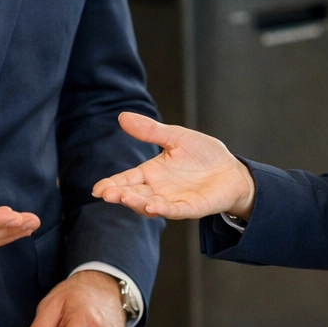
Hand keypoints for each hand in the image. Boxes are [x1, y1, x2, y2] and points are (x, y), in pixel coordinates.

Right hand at [91, 112, 255, 219]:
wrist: (231, 170)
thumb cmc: (203, 154)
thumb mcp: (175, 137)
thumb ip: (150, 131)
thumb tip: (122, 116)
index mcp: (152, 173)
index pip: (127, 179)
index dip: (112, 184)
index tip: (97, 189)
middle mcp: (158, 189)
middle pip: (134, 194)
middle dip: (119, 195)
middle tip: (106, 194)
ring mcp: (173, 200)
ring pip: (150, 205)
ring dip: (137, 203)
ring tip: (125, 197)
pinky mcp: (190, 207)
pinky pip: (174, 210)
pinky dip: (163, 209)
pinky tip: (152, 206)